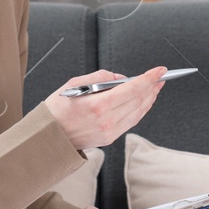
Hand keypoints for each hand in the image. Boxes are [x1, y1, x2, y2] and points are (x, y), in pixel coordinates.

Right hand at [42, 66, 166, 149]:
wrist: (48, 136)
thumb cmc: (57, 109)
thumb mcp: (74, 84)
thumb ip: (101, 78)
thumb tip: (121, 78)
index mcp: (98, 105)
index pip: (132, 89)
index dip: (149, 78)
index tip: (160, 70)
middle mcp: (107, 120)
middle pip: (138, 101)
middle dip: (152, 87)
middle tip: (160, 77)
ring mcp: (110, 131)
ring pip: (138, 112)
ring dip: (149, 98)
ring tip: (155, 88)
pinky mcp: (110, 138)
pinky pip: (131, 121)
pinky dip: (140, 110)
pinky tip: (144, 102)